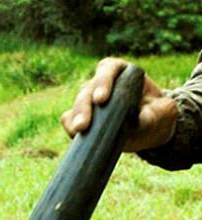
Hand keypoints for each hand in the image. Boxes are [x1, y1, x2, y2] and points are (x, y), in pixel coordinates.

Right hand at [60, 57, 177, 152]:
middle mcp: (101, 83)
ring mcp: (89, 100)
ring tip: (77, 132)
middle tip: (84, 126)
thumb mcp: (164, 112)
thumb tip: (137, 121)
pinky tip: (74, 135)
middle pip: (87, 90)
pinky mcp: (81, 116)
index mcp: (121, 71)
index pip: (108, 69)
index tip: (101, 100)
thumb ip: (155, 113)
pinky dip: (69, 126)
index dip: (102, 82)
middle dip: (84, 108)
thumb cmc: (158, 115)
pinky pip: (69, 119)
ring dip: (75, 119)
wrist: (151, 129)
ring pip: (77, 104)